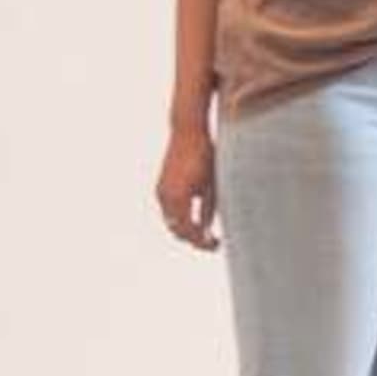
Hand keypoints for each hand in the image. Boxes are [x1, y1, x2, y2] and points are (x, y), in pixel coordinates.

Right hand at [157, 120, 220, 252]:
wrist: (187, 131)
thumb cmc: (204, 154)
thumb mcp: (212, 184)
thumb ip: (209, 208)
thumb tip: (210, 230)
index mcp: (178, 197)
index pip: (188, 230)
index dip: (202, 242)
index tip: (216, 245)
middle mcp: (165, 196)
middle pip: (177, 230)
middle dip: (194, 239)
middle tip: (213, 243)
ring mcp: (160, 191)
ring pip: (171, 221)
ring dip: (186, 229)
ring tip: (206, 232)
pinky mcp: (161, 187)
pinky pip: (169, 210)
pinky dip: (181, 217)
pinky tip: (197, 217)